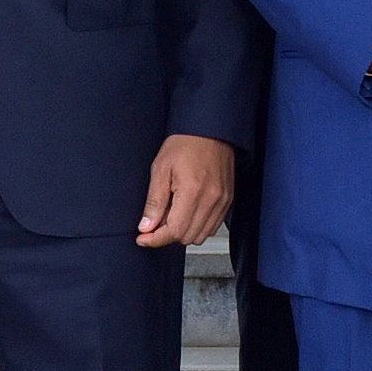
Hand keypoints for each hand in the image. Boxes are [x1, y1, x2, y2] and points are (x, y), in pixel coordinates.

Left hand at [138, 133, 235, 247]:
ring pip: (201, 236)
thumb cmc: (185, 144)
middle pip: (187, 237)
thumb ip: (154, 202)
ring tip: (173, 212)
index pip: (174, 231)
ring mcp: (222, 202)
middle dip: (168, 234)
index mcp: (192, 192)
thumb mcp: (161, 169)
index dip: (155, 239)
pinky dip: (197, 225)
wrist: (210, 130)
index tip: (143, 239)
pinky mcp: (228, 201)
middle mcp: (211, 200)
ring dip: (183, 231)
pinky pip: (212, 227)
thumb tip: (147, 227)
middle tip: (157, 219)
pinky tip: (187, 211)